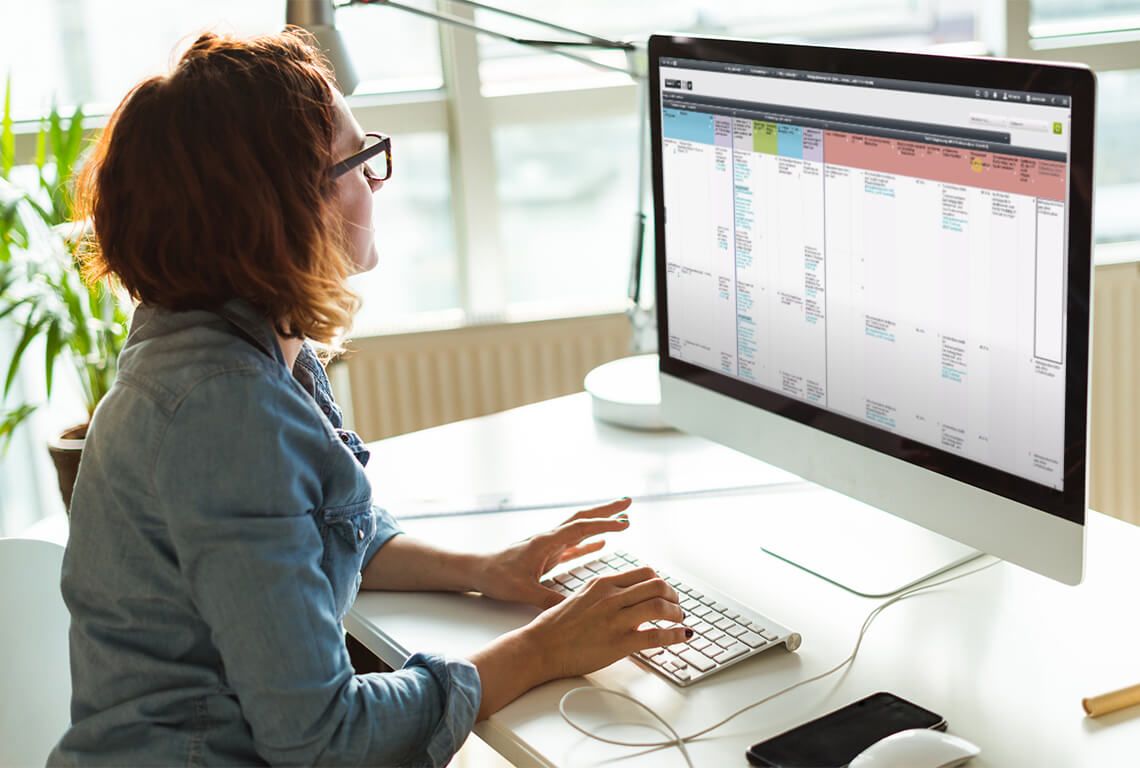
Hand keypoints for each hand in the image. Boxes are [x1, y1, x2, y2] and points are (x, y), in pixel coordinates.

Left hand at [475, 498, 633, 608]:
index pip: (580, 528)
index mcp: (545, 542)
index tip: (625, 522)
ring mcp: (548, 545)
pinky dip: (589, 543)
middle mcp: (549, 539)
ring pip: (579, 529)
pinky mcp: (546, 555)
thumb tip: (574, 607)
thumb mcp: (522, 591)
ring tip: (622, 519)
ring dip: (600, 523)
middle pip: (583, 518)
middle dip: (606, 510)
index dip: (604, 524)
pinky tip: (602, 545)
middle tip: (628, 502)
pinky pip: (573, 546)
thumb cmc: (496, 577)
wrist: (476, 571)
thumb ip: (548, 599)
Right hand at [526, 566, 688, 679]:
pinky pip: (656, 636)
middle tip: (677, 606)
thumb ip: (603, 594)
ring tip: (679, 620)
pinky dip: (674, 635)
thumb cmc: (555, 625)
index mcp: (603, 583)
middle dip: (673, 596)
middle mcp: (612, 597)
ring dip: (677, 613)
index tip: (665, 592)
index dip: (661, 582)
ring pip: (660, 606)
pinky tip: (681, 636)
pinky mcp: (620, 642)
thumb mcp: (580, 597)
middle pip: (658, 585)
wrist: (540, 646)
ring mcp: (616, 619)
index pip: (644, 573)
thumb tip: (624, 596)